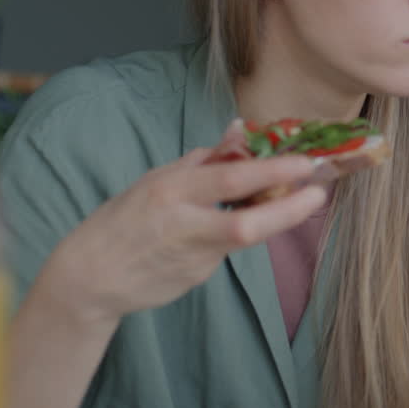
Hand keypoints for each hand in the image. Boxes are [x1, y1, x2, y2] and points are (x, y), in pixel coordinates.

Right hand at [41, 121, 326, 322]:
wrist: (89, 277)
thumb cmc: (127, 219)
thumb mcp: (158, 180)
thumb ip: (204, 160)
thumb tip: (240, 129)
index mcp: (170, 190)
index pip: (229, 178)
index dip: (271, 171)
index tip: (306, 164)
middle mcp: (183, 224)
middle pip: (245, 221)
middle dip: (287, 207)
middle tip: (319, 193)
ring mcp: (193, 256)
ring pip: (243, 236)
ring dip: (271, 218)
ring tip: (297, 201)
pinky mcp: (197, 277)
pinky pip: (226, 250)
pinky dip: (234, 236)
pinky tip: (223, 230)